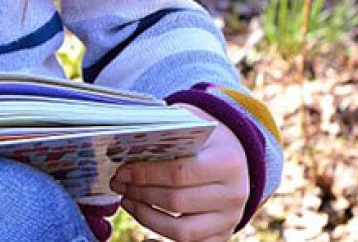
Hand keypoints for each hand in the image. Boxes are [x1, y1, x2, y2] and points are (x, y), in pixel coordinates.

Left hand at [110, 105, 249, 241]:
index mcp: (227, 163)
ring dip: (146, 217)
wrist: (238, 158)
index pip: (180, 173)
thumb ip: (168, 133)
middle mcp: (233, 195)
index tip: (123, 171)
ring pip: (180, 230)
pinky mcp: (221, 236)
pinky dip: (161, 239)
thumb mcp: (195, 127)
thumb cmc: (209, 141)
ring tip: (128, 200)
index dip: (145, 174)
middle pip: (176, 202)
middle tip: (119, 184)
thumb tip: (130, 143)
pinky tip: (145, 227)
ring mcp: (229, 220)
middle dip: (140, 193)